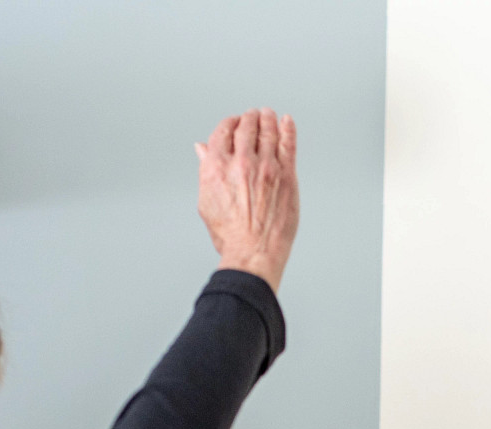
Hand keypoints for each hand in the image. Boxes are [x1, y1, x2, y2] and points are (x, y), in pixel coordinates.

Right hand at [196, 108, 298, 291]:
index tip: (234, 122)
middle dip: (249, 118)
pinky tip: (287, 121)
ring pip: (267, 130)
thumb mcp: (207, 201)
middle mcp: (240, 162)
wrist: (254, 253)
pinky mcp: (286, 175)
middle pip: (246, 127)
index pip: (222, 131)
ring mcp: (266, 166)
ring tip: (267, 114)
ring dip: (267, 118)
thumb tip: (202, 149)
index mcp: (216, 167)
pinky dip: (287, 128)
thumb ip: (206, 169)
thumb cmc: (230, 235)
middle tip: (252, 115)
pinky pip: (288, 143)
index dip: (229, 123)